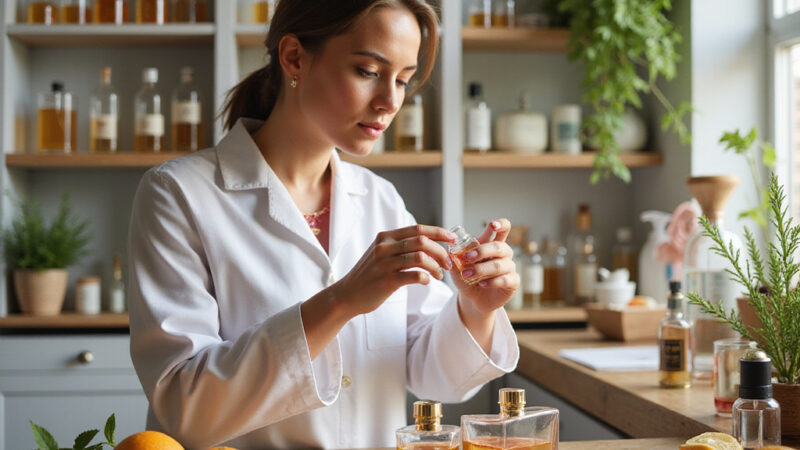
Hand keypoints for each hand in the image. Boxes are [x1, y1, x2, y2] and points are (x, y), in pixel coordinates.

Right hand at [331, 224, 454, 316]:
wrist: (347, 295)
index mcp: (386, 237)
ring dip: (435, 267)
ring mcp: (384, 263)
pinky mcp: (386, 281)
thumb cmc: (369, 275)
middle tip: (447, 263)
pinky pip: (414, 275)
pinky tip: (426, 281)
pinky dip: (425, 278)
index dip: (438, 232)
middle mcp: (385, 247)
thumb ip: (400, 245)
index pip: (418, 229)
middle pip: (422, 241)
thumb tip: (428, 242)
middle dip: (440, 251)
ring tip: (439, 275)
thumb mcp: (381, 253)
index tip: (452, 239)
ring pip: (420, 258)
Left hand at [451, 219, 518, 313]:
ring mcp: (510, 267)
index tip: (493, 225)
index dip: (501, 224)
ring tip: (467, 275)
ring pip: (500, 264)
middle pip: (500, 246)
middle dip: (482, 251)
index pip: (503, 229)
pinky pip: (505, 279)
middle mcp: (504, 254)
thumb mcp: (457, 265)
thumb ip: (455, 255)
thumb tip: (451, 245)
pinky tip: (482, 284)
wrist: (472, 298)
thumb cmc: (467, 278)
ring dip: (481, 269)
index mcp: (492, 244)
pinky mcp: (512, 282)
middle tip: (467, 258)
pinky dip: (492, 281)